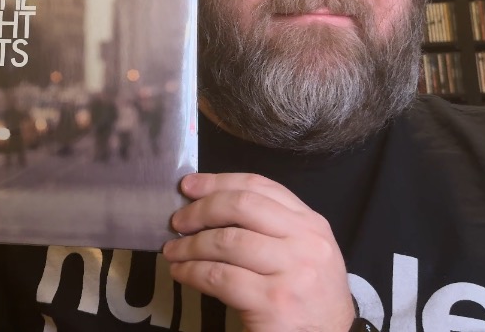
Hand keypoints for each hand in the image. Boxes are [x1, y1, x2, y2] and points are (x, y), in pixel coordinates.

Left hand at [162, 173, 354, 331]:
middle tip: (178, 222)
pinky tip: (182, 273)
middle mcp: (306, 243)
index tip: (189, 185)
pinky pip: (219, 277)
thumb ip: (267, 225)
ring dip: (190, 245)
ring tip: (173, 252)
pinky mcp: (273, 303)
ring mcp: (292, 272)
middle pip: (241, 206)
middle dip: (201, 210)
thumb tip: (207, 205)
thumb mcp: (302, 250)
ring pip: (226, 241)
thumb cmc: (308, 295)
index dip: (217, 181)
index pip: (259, 186)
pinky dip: (192, 272)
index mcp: (311, 223)